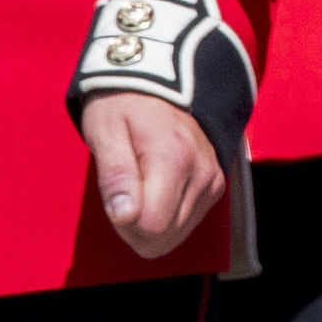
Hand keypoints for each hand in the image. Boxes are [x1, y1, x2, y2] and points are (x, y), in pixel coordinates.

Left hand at [79, 94, 224, 258]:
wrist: (158, 84)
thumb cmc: (122, 108)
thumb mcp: (105, 133)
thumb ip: (115, 175)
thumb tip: (124, 217)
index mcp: (173, 160)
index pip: (151, 227)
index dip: (123, 225)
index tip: (113, 199)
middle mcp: (202, 173)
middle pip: (165, 237)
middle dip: (134, 228)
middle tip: (121, 195)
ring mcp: (213, 180)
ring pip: (177, 235)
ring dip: (150, 224)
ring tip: (138, 190)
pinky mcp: (216, 184)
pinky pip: (188, 223)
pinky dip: (167, 217)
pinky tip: (155, 192)